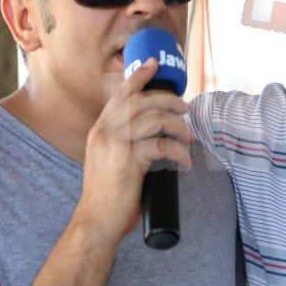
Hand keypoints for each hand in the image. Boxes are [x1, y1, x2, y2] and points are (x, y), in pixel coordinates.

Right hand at [76, 58, 191, 239]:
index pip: (120, 95)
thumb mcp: (111, 161)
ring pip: (153, 119)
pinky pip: (161, 146)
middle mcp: (104, 132)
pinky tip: (184, 163)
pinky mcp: (128, 161)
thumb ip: (125, 143)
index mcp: (100, 130)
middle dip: (168, 99)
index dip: (138, 76)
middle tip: (186, 108)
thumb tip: (156, 133)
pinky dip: (179, 152)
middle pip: (140, 101)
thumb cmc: (109, 196)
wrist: (97, 221)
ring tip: (188, 137)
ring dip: (177, 125)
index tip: (154, 64)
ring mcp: (115, 145)